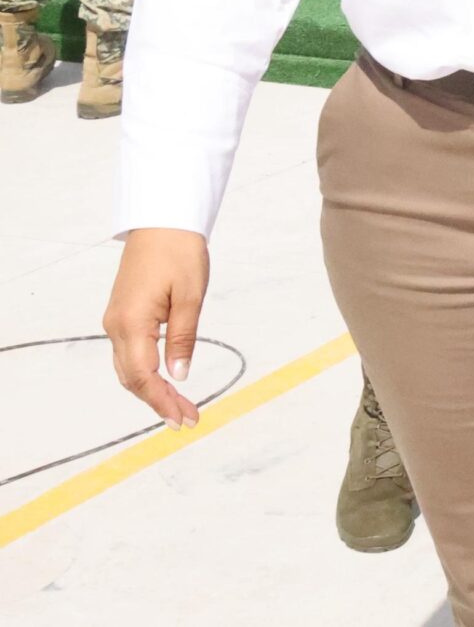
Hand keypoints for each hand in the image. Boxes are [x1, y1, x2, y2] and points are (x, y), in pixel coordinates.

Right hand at [103, 228, 210, 427]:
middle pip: (133, 378)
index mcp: (131, 323)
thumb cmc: (179, 253)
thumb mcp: (189, 296)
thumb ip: (182, 338)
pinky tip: (165, 381)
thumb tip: (179, 376)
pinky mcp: (122, 314)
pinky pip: (130, 353)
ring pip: (129, 368)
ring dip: (152, 390)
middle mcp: (116, 326)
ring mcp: (116, 320)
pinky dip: (146, 372)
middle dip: (159, 402)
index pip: (144, 377)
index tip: (184, 419)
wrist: (162, 222)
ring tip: (180, 406)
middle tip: (188, 419)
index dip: (163, 401)